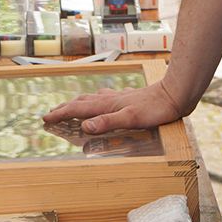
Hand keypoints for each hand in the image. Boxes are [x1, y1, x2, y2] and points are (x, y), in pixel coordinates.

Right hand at [43, 82, 187, 134]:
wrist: (175, 94)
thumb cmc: (155, 108)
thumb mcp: (130, 119)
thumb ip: (107, 122)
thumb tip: (84, 127)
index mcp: (107, 105)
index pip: (78, 110)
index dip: (61, 114)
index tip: (46, 118)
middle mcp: (110, 99)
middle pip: (81, 102)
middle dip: (65, 108)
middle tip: (52, 113)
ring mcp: (120, 97)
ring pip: (93, 98)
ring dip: (79, 103)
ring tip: (71, 105)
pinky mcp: (130, 98)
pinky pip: (107, 98)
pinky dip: (97, 100)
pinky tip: (103, 98)